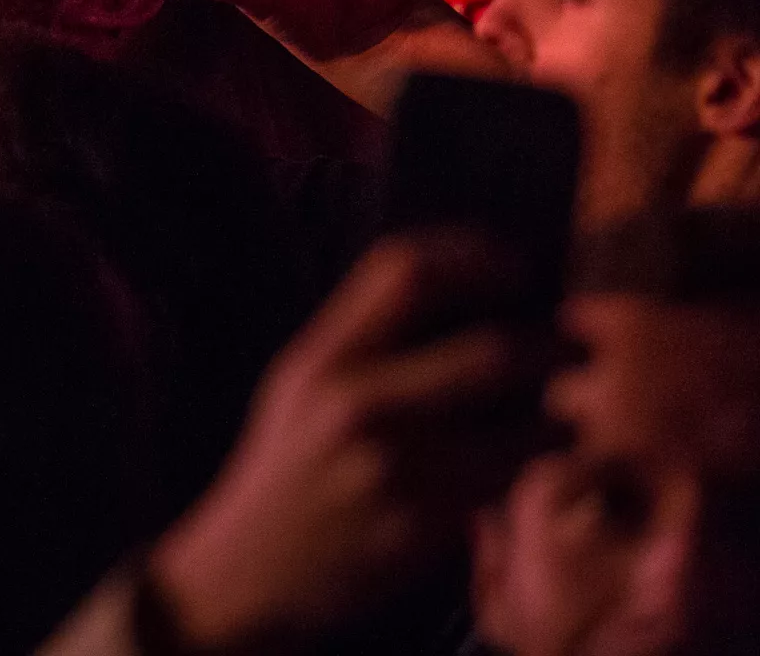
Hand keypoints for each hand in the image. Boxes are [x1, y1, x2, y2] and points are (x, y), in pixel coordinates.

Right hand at [146, 236, 558, 649]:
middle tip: (572, 346)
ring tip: (561, 410)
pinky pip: (508, 482)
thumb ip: (364, 338)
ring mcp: (395, 467)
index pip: (407, 271)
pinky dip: (534, 468)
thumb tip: (464, 286)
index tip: (516, 266)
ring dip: (558, 414)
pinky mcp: (425, 525)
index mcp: (323, 357)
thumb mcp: (301, 385)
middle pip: (491, 349)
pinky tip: (532, 461)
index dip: (474, 256)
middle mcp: (357, 403)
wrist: (251, 569)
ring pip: (521, 425)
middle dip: (551, 344)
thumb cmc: (288, 465)